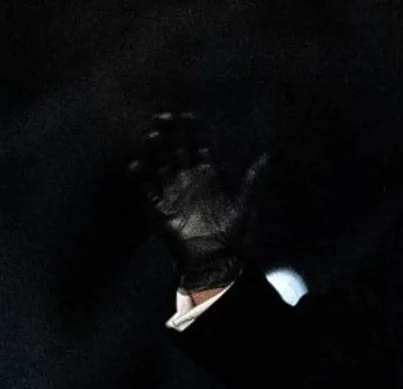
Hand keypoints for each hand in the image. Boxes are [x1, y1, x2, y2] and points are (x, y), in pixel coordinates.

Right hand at [128, 111, 267, 291]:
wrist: (215, 259)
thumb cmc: (232, 232)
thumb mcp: (245, 202)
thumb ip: (252, 177)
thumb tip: (267, 155)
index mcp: (208, 175)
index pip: (199, 145)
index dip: (194, 130)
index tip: (189, 115)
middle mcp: (188, 179)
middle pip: (176, 149)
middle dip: (170, 133)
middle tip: (163, 116)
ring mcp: (173, 192)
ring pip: (160, 165)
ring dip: (155, 150)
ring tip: (152, 136)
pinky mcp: (160, 208)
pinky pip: (147, 189)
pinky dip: (140, 177)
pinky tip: (135, 163)